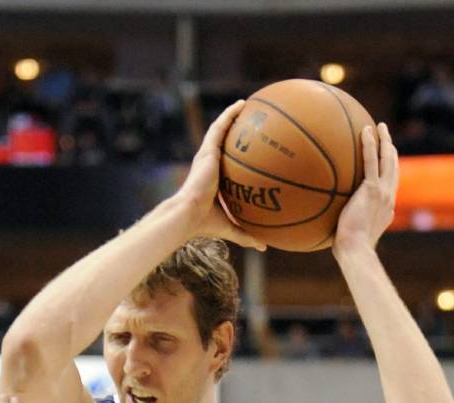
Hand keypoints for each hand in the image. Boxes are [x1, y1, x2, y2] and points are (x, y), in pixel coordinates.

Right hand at [174, 100, 266, 250]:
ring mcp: (207, 155)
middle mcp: (209, 164)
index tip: (249, 149)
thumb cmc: (205, 224)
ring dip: (232, 116)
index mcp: (213, 179)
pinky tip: (243, 104)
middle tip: (251, 122)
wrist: (188, 215)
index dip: (236, 154)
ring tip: (247, 105)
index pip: (226, 163)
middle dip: (236, 130)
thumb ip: (247, 235)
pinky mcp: (206, 150)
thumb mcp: (231, 227)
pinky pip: (220, 126)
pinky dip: (230, 114)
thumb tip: (265, 247)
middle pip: (224, 143)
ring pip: (221, 129)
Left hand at [332, 122, 397, 259]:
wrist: (355, 251)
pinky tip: (366, 130)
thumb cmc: (350, 250)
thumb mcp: (354, 237)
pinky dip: (370, 144)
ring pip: (387, 160)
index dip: (390, 170)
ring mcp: (382, 192)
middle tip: (386, 136)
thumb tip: (339, 225)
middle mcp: (388, 198)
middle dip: (391, 150)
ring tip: (380, 126)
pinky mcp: (372, 190)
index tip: (386, 159)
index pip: (390, 184)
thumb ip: (350, 226)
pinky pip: (371, 161)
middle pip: (393, 168)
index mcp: (386, 208)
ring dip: (385, 140)